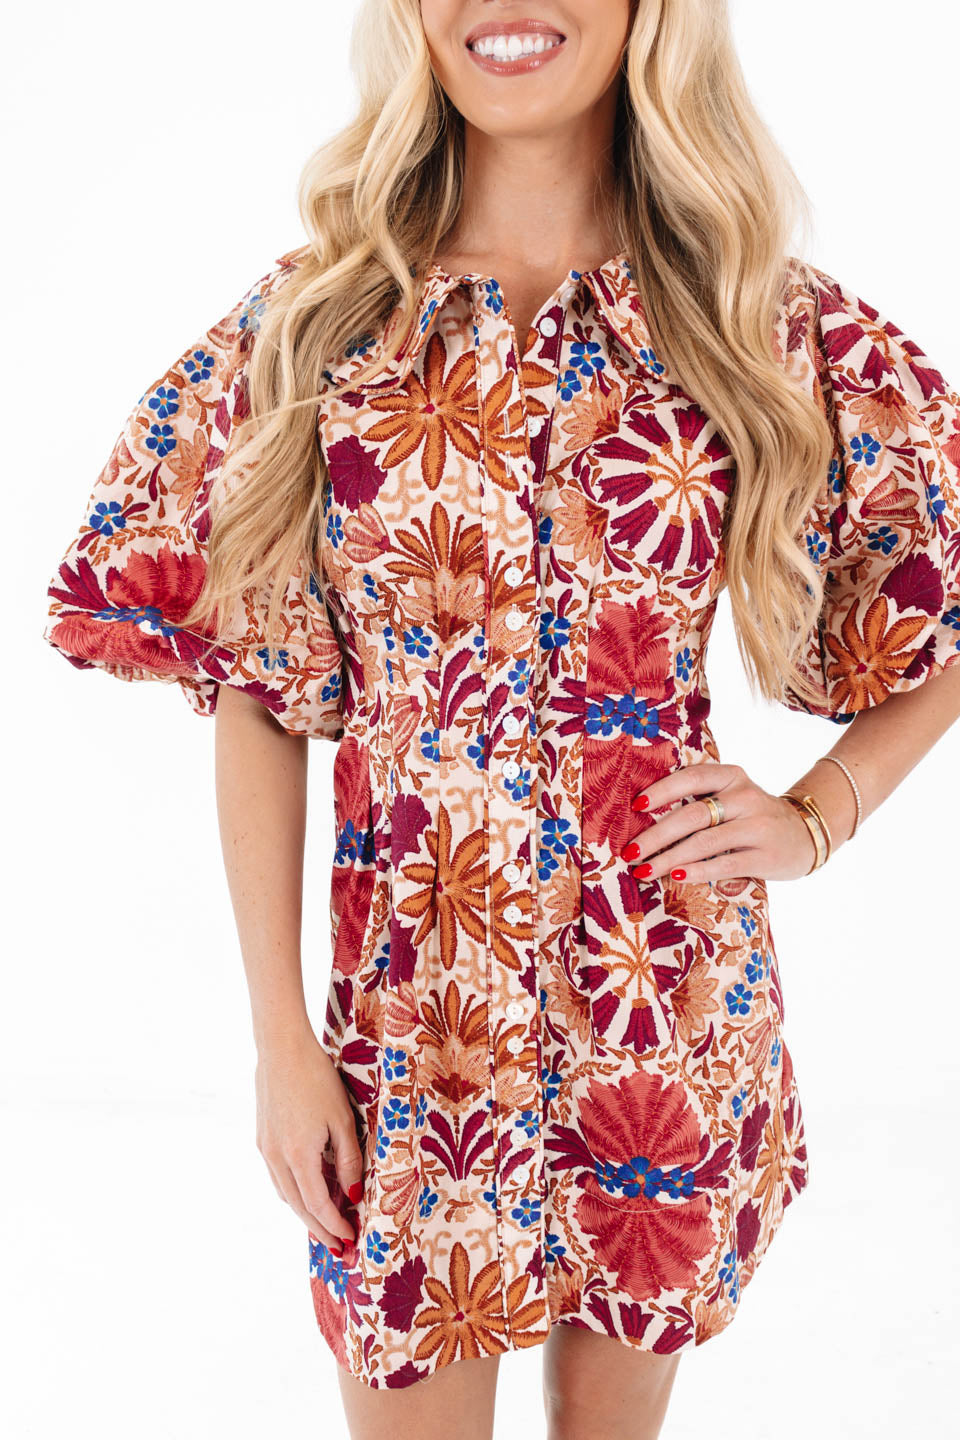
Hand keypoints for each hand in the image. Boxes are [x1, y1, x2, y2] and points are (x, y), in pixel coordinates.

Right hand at [254, 1028, 363, 1256]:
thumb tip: (354, 1196)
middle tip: (340, 1249)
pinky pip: (279, 1176)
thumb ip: (348, 1161)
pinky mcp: (262, 1138)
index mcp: (298, 1157)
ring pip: (286, 1194)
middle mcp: (276, 1158)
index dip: (336, 1226)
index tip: (352, 1241)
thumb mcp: (342, 1119)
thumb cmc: (317, 1078)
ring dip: (306, 1213)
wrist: (281, 1047)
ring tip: (327, 1226)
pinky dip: (295, 1192)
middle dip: (320, 1231)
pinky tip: (309, 1191)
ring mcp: (265, 1149)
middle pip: (299, 1208)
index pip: (318, 1206)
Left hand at [621, 761, 819, 883]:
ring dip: (669, 858)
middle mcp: (745, 797)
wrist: (806, 834)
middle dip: (656, 835)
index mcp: (732, 776)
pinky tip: (676, 877)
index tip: (635, 805)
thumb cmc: (751, 816)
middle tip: (630, 850)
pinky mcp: (765, 856)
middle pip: (692, 815)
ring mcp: (757, 827)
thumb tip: (643, 816)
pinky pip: (724, 864)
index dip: (663, 790)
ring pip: (705, 842)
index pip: (692, 777)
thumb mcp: (731, 795)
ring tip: (643, 870)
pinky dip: (697, 871)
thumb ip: (699, 799)